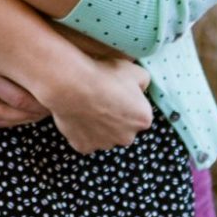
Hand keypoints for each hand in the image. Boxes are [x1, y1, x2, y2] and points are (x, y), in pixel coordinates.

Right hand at [0, 0, 48, 128]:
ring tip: (33, 118)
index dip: (54, 80)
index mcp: (6, 38)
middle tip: (56, 108)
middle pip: (30, 91)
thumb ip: (7, 21)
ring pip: (9, 107)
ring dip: (22, 117)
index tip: (66, 83)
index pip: (39, 66)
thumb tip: (30, 25)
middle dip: (44, 104)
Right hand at [34, 53, 152, 154]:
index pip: (139, 114)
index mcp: (143, 119)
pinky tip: (77, 116)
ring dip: (99, 126)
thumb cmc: (104, 75)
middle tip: (102, 99)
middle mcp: (127, 137)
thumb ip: (143, 82)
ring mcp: (104, 144)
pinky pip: (85, 140)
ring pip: (104, 136)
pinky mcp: (84, 147)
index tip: (117, 92)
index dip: (128, 102)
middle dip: (116, 118)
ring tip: (87, 106)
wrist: (73, 84)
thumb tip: (140, 88)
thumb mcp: (134, 69)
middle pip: (123, 129)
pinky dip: (82, 131)